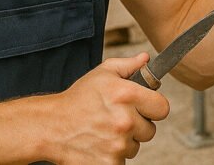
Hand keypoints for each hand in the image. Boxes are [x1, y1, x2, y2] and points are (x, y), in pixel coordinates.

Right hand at [48, 52, 169, 163]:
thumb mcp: (102, 74)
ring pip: (135, 146)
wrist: (51, 126)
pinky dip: (113, 155)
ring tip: (104, 130)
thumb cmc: (77, 99)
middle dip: (137, 125)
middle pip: (150, 130)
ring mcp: (118, 145)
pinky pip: (122, 161)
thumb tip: (146, 59)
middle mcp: (125, 121)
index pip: (162, 108)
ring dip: (124, 141)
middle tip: (117, 119)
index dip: (153, 107)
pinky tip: (99, 143)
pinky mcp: (109, 164)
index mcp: (127, 95)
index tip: (144, 107)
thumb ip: (128, 65)